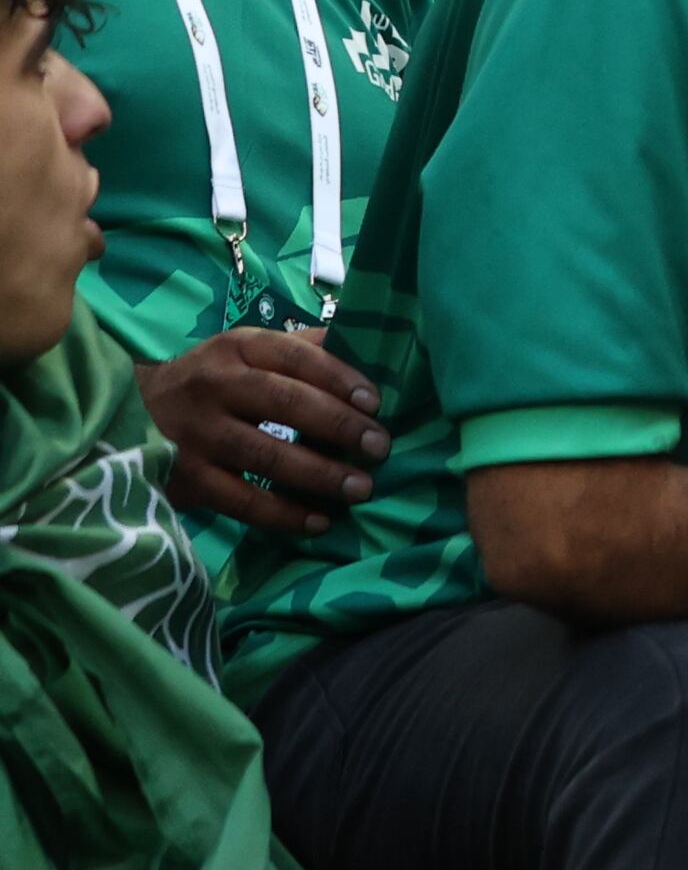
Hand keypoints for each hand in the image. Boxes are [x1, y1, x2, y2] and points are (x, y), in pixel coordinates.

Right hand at [141, 325, 386, 535]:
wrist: (125, 412)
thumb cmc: (209, 380)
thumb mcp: (244, 351)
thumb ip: (301, 350)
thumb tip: (370, 351)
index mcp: (237, 348)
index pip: (296, 356)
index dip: (339, 378)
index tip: (375, 403)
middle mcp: (214, 386)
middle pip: (285, 403)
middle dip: (339, 427)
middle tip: (379, 448)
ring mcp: (196, 433)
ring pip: (267, 455)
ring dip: (320, 475)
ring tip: (361, 489)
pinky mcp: (184, 477)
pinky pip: (242, 500)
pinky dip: (285, 513)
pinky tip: (319, 521)